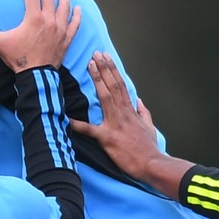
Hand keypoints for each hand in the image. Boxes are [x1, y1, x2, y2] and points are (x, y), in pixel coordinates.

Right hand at [0, 0, 81, 72]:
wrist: (36, 76)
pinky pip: (74, 24)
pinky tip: (78, 8)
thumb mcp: (0, 43)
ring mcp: (59, 29)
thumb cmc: (19, 59)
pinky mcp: (66, 39)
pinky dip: (77, 16)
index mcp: (34, 18)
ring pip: (64, 7)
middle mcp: (49, 20)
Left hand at [70, 53, 187, 198]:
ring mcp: (115, 124)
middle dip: (104, 68)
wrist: (152, 164)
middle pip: (113, 86)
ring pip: (105, 97)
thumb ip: (143, 113)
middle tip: (96, 54)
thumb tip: (139, 101)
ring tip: (90, 65)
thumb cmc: (149, 148)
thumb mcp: (150, 127)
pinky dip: (78, 125)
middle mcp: (123, 113)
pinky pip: (90, 130)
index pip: (120, 86)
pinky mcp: (108, 138)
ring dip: (97, 79)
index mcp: (130, 111)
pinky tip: (67, 118)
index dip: (112, 71)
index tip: (106, 58)